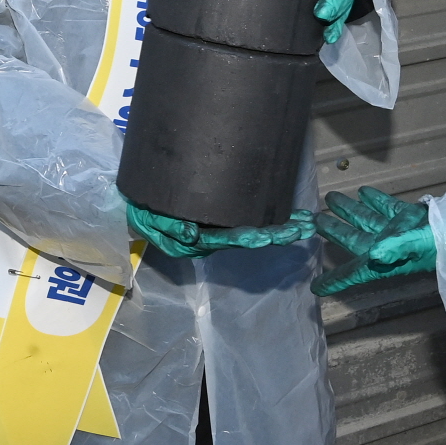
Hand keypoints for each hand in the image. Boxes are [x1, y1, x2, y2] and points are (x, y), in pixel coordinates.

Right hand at [124, 194, 317, 258]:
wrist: (139, 203)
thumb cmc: (143, 213)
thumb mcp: (149, 221)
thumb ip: (169, 229)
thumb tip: (193, 233)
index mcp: (200, 241)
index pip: (231, 240)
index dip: (252, 238)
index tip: (272, 236)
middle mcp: (216, 236)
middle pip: (251, 237)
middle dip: (278, 233)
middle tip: (305, 227)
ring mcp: (221, 227)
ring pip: (255, 229)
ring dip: (282, 227)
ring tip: (307, 222)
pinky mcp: (222, 213)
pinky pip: (249, 217)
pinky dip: (271, 217)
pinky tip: (291, 213)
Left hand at [311, 186, 436, 295]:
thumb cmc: (442, 244)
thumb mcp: (417, 246)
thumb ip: (395, 249)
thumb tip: (373, 253)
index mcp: (384, 261)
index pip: (354, 273)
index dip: (335, 280)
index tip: (316, 287)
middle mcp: (387, 247)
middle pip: (353, 239)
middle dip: (334, 230)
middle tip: (313, 220)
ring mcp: (397, 231)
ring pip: (366, 220)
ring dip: (350, 210)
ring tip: (331, 197)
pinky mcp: (409, 218)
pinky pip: (387, 208)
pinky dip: (375, 200)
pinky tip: (363, 191)